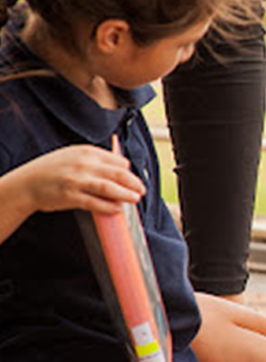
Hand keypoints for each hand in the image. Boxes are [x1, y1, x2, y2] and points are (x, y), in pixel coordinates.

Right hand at [21, 145, 144, 214]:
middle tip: (142, 190)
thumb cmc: (52, 170)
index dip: (128, 171)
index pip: (117, 161)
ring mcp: (77, 181)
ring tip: (135, 198)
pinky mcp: (72, 196)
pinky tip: (117, 209)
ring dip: (126, 194)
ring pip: (109, 188)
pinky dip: (109, 206)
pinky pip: (96, 203)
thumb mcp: (74, 156)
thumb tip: (123, 168)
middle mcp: (83, 165)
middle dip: (134, 183)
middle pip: (118, 174)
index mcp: (86, 152)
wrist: (27, 183)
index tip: (133, 179)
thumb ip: (96, 160)